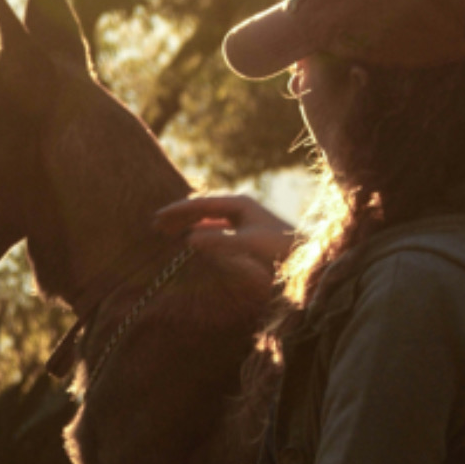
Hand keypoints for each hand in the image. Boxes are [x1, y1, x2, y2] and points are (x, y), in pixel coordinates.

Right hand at [154, 193, 295, 270]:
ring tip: (168, 232)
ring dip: (189, 225)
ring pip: (208, 221)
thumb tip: (189, 239)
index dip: (177, 211)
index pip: (200, 204)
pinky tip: (192, 242)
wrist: (308, 259)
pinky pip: (217, 232)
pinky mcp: (247, 236)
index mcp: (239, 204)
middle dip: (179, 216)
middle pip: (202, 209)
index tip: (157, 217)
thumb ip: (219, 240)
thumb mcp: (248, 243)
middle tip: (155, 224)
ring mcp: (244, 221)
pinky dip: (201, 235)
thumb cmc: (281, 248)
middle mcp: (240, 209)